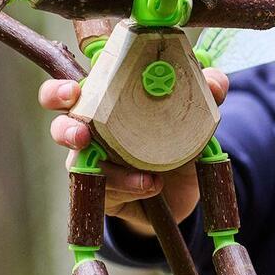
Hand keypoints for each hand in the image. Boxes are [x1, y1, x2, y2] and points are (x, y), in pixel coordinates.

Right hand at [39, 68, 228, 234]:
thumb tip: (214, 81)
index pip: (73, 90)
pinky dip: (129, 184)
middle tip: (81, 132)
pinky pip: (107, 190)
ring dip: (98, 164)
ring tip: (136, 172)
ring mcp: (94, 164)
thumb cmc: (178, 141)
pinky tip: (151, 183)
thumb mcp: (194, 114)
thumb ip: (206, 91)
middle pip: (60, 123)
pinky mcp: (104, 193)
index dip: (60, 91)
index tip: (73, 91)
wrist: (184, 191)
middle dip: (63, 126)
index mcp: (107, 103)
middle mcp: (93, 131)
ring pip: (78, 162)